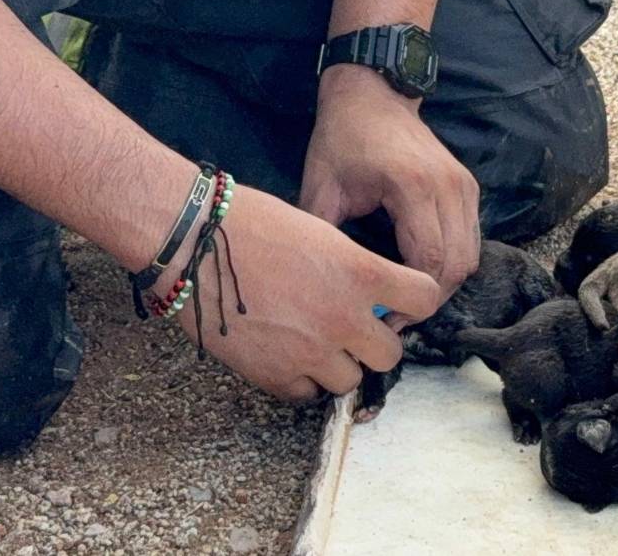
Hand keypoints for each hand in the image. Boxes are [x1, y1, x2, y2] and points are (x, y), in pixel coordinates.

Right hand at [155, 185, 439, 400]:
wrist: (193, 242)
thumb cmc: (253, 223)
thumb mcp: (322, 233)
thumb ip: (353, 270)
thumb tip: (370, 297)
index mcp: (360, 273)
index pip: (424, 299)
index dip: (415, 299)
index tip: (400, 301)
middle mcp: (343, 318)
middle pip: (390, 354)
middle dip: (374, 343)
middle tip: (352, 329)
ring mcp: (309, 352)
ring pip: (350, 381)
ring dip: (338, 366)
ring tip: (314, 343)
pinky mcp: (274, 375)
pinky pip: (306, 394)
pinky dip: (301, 380)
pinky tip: (286, 355)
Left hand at [300, 65, 481, 310]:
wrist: (372, 93)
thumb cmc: (342, 138)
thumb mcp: (321, 186)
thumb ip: (321, 236)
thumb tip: (318, 288)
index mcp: (414, 186)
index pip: (429, 261)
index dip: (410, 297)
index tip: (383, 318)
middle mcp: (449, 187)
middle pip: (456, 265)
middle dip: (430, 299)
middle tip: (397, 316)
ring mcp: (464, 186)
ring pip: (470, 256)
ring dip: (443, 283)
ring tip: (408, 297)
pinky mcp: (468, 187)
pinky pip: (470, 239)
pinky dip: (451, 263)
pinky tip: (421, 272)